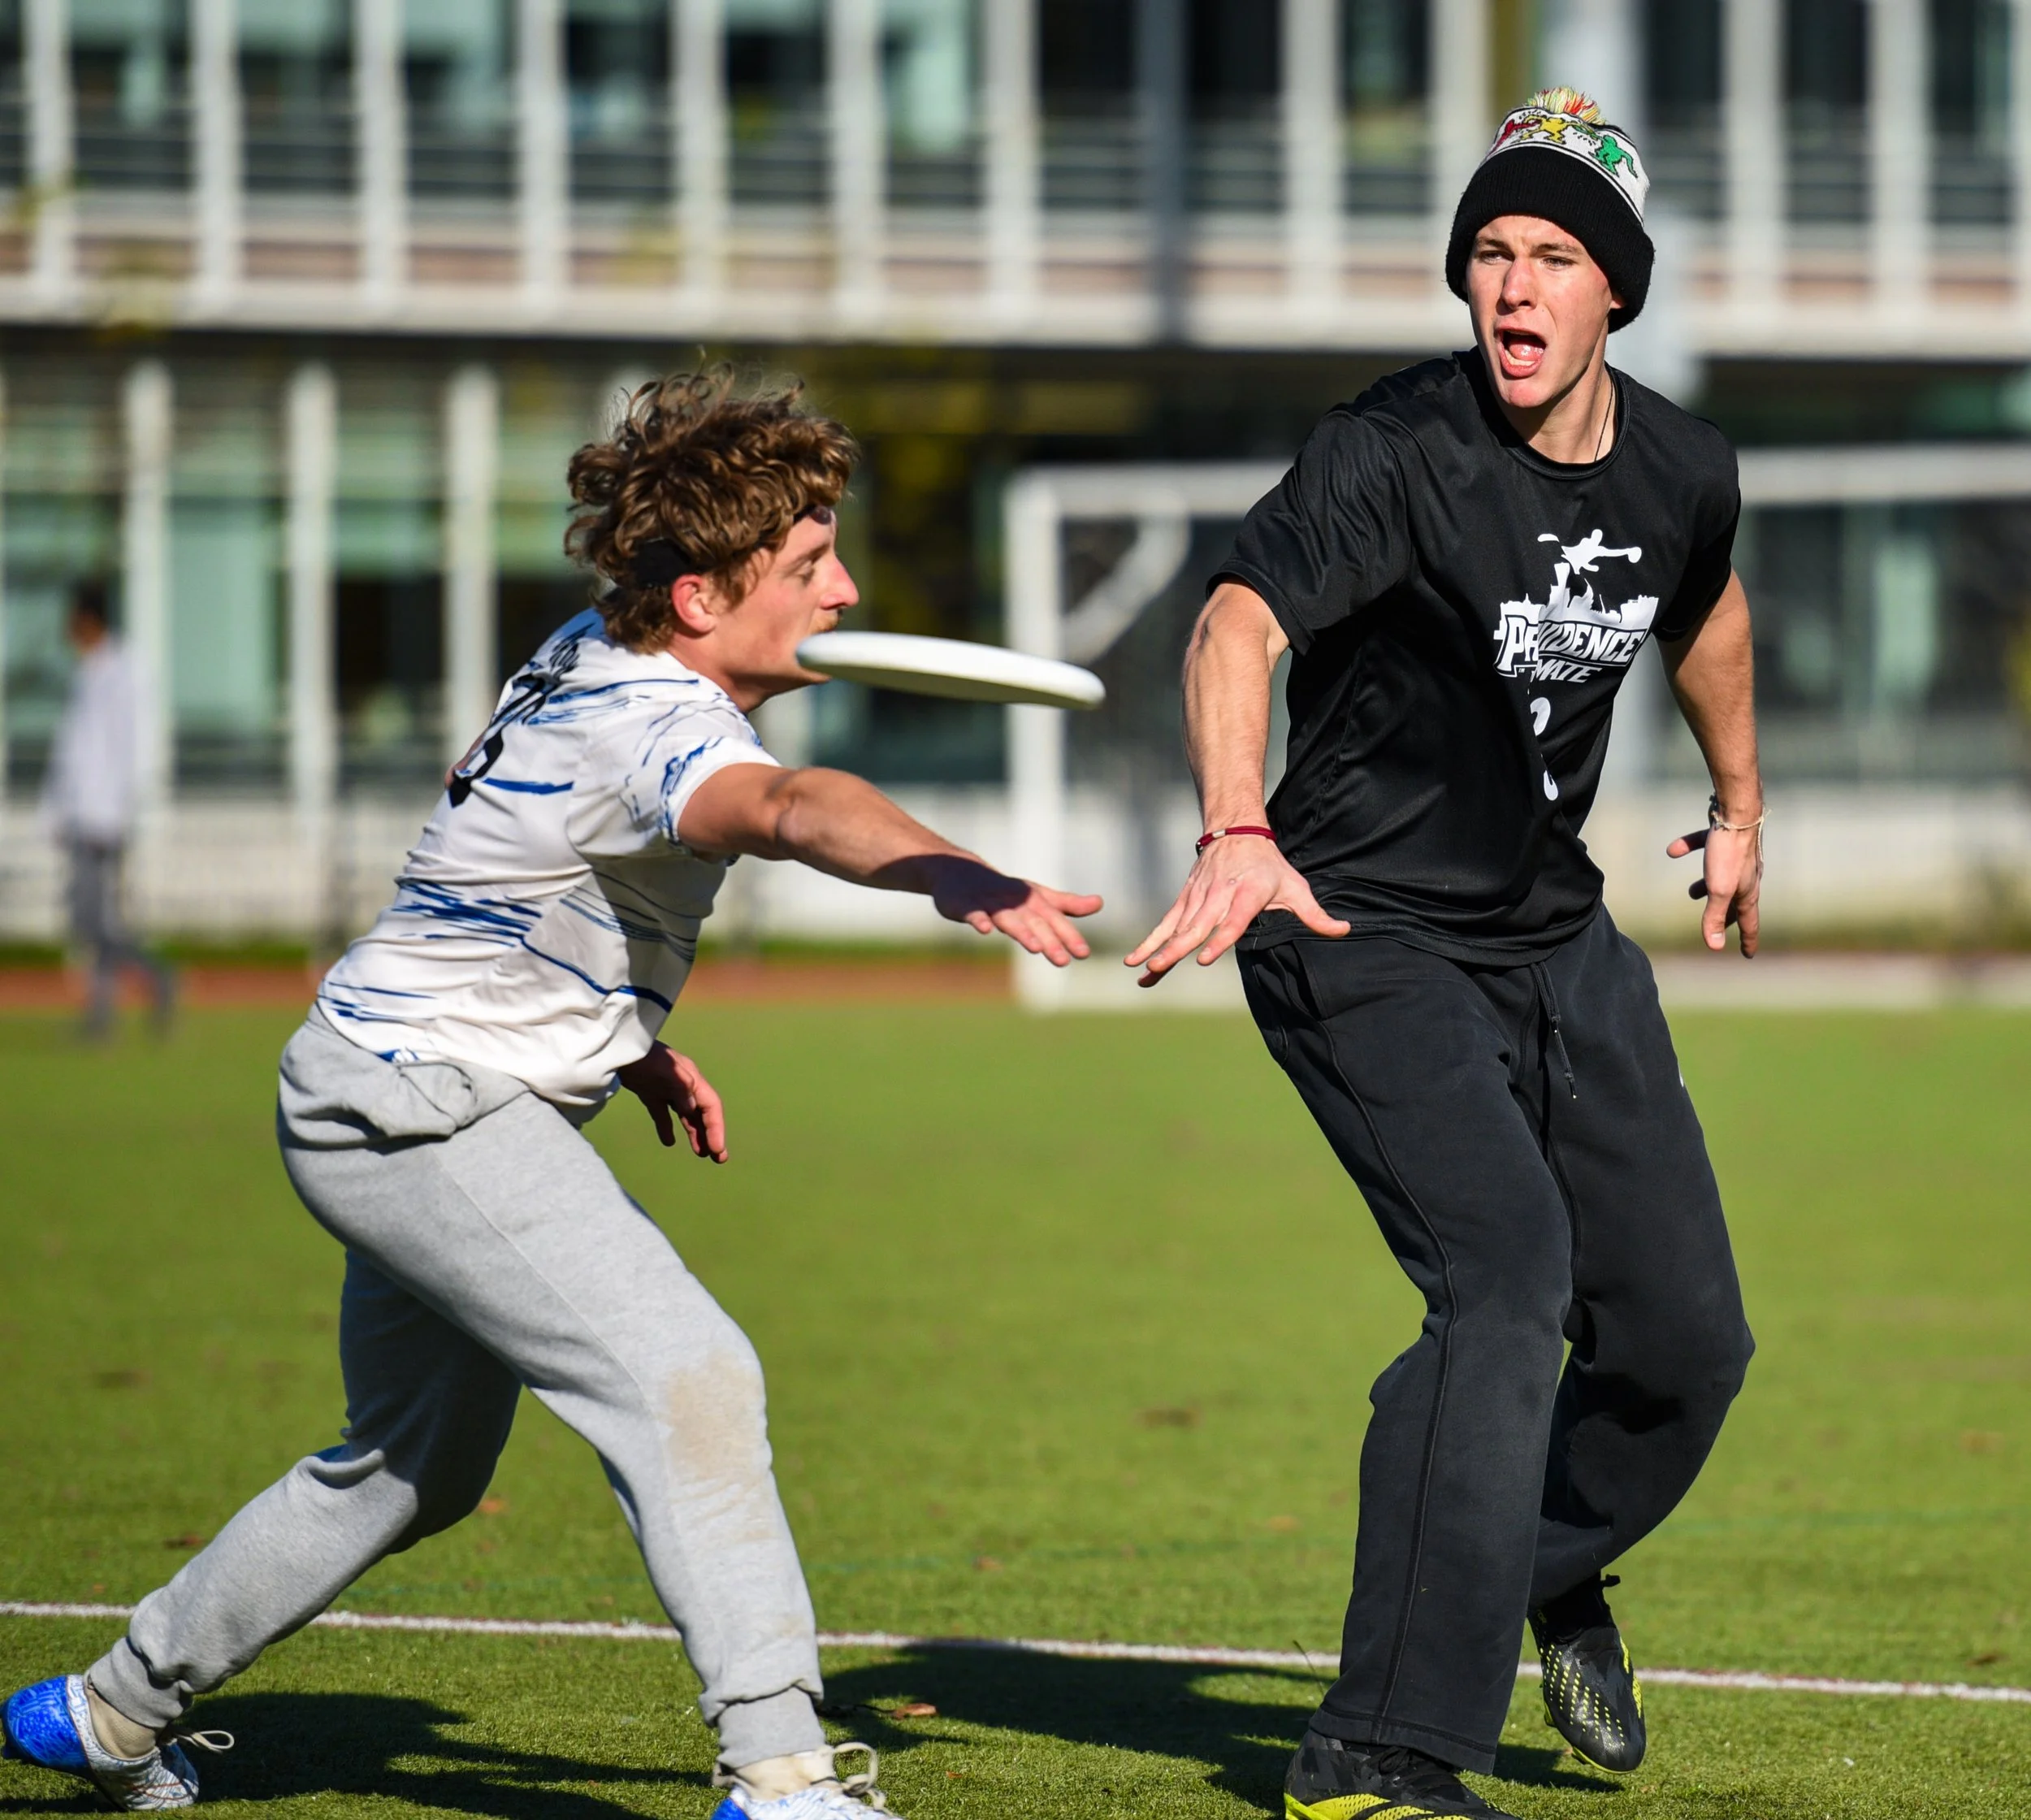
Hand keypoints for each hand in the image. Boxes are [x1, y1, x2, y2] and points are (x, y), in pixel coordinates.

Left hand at [614, 1043, 728, 1160]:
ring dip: (695, 1134)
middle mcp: (683, 1085)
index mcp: (691, 1079)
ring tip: (701, 1155)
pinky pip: (663, 1114)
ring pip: (686, 1116)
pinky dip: (667, 1128)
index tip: (717, 1149)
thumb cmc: (642, 1055)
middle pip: (702, 1113)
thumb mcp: (664, 1069)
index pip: (710, 1106)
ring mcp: (666, 1089)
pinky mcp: (650, 1092)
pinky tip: (668, 1142)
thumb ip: (680, 1087)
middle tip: (719, 1159)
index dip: (716, 1128)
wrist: (616, 1047)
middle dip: (712, 1135)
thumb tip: (691, 1109)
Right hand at [917, 857, 1101, 965]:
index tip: (1083, 953)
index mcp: (1032, 901)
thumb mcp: (1038, 896)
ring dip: (1021, 931)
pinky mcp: (966, 905)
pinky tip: (986, 930)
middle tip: (1063, 960)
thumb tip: (1100, 903)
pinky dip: (980, 919)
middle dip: (1049, 940)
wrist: (961, 872)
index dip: (1068, 936)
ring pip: (1008, 918)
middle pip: (1034, 922)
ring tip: (1035, 947)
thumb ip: (1067, 903)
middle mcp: (1014, 902)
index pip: (1054, 920)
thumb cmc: (1005, 890)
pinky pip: (973, 913)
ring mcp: (990, 903)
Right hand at [1126, 834, 1348, 985]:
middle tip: (1160, 966)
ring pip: (1176, 928)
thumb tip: (1345, 931)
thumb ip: (1315, 915)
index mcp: (1245, 894)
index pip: (1231, 921)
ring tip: (1144, 972)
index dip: (1218, 939)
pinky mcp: (1185, 900)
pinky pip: (1165, 924)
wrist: (1236, 830)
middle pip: (1195, 926)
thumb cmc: (1269, 864)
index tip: (1205, 959)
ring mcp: (1197, 898)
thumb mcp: (1295, 886)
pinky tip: (1135, 963)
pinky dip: (1150, 942)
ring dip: (1158, 949)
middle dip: (1177, 948)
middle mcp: (1217, 896)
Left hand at [1667, 819, 1762, 956]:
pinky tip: (1673, 850)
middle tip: (1720, 927)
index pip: (1750, 922)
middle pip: (1736, 901)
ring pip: (1722, 876)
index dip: (1748, 940)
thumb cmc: (1729, 853)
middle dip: (1727, 916)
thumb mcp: (1719, 890)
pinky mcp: (1725, 838)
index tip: (1748, 955)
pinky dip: (1691, 849)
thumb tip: (1714, 946)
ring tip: (1692, 893)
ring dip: (1706, 887)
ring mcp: (1736, 856)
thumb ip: (1714, 917)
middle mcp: (1746, 875)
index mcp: (1747, 891)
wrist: (1737, 811)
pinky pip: (1706, 847)